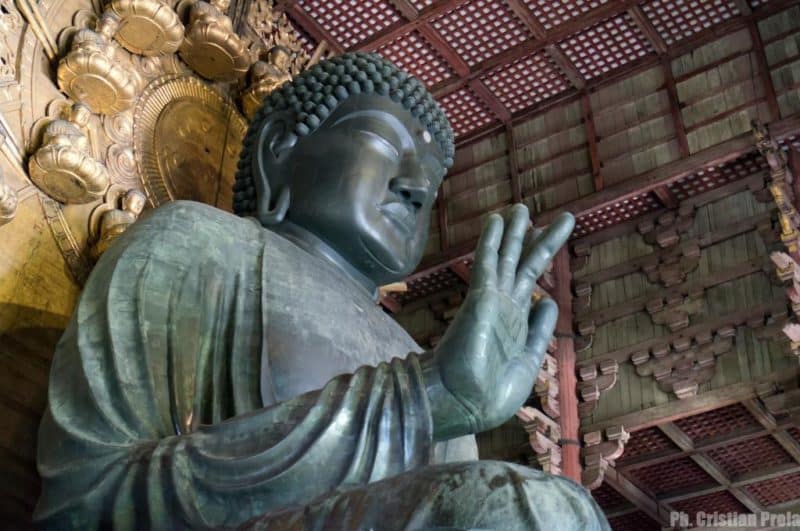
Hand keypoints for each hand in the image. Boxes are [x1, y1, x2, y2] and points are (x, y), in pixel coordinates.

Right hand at [422, 205, 573, 439]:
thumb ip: (539, 331)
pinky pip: (488, 263)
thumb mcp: (528, 361)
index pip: (529, 281)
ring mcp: (491, 300)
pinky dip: (492, 241)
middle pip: (520, 263)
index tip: (546, 237)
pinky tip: (497, 219)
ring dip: (514, 232)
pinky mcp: (480, 299)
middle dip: (531, 238)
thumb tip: (549, 302)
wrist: (466, 404)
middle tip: (537, 213)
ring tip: (520, 206)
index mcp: (516, 321)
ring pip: (506, 257)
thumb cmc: (493, 392)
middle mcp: (504, 306)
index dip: (539, 257)